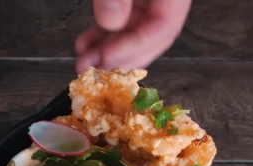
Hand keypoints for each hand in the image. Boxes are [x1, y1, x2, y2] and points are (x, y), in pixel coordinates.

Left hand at [75, 0, 191, 72]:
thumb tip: (111, 22)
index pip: (164, 28)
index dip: (134, 48)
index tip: (106, 58)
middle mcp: (168, 1)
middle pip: (152, 38)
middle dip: (120, 58)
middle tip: (93, 71)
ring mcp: (151, 2)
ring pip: (135, 34)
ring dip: (107, 51)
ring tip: (84, 62)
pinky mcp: (135, 1)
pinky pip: (124, 22)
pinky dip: (104, 35)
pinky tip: (85, 44)